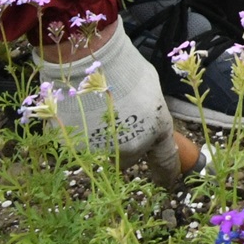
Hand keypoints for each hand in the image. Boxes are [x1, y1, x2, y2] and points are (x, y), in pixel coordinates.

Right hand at [33, 18, 180, 181]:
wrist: (88, 62)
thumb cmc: (124, 68)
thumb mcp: (150, 89)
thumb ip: (149, 114)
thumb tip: (145, 123)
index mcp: (156, 130)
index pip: (166, 159)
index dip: (167, 172)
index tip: (168, 182)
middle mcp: (132, 147)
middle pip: (128, 159)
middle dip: (123, 145)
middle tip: (114, 120)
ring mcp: (103, 151)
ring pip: (102, 154)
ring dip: (99, 139)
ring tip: (93, 110)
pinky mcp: (75, 150)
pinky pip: (78, 147)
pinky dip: (78, 134)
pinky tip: (77, 112)